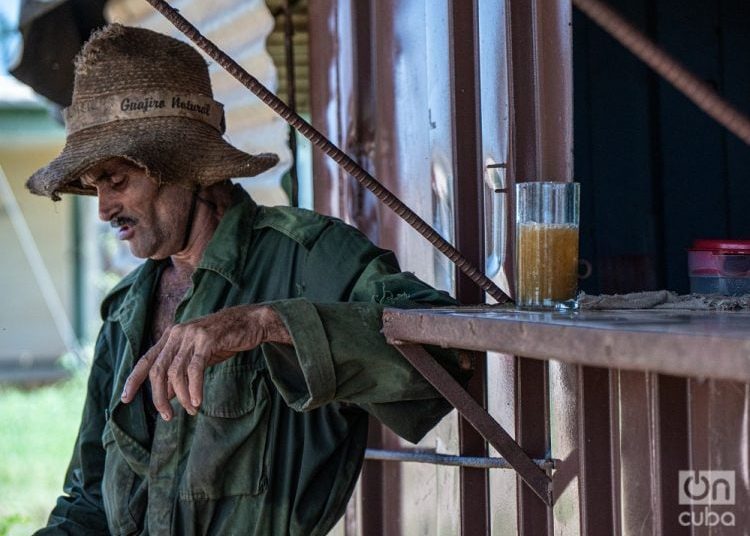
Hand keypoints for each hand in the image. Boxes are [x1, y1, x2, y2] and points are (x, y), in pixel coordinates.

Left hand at [120, 304, 290, 419]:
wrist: (251, 322)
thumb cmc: (225, 340)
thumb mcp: (198, 357)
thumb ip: (181, 372)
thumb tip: (167, 396)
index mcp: (171, 336)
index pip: (146, 360)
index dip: (133, 380)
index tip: (124, 399)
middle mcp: (177, 333)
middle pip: (158, 371)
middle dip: (159, 397)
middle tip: (167, 416)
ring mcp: (191, 335)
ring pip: (175, 372)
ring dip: (181, 397)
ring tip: (191, 410)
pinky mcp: (207, 339)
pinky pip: (194, 369)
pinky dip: (194, 388)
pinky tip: (197, 401)